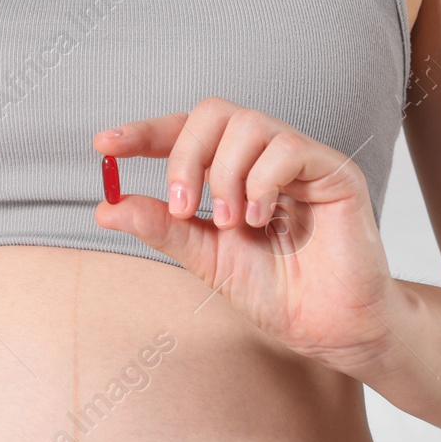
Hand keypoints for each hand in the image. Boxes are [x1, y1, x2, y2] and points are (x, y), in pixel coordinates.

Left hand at [94, 97, 404, 378]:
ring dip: (225, 175)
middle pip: (214, 113)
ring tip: (232, 223)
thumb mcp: (206, 259)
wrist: (327, 328)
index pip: (186, 132)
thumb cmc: (277, 292)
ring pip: (248, 124)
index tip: (106, 145)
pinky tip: (262, 220)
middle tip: (183, 206)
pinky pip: (287, 148)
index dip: (145, 132)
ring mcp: (302, 161)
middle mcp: (266, 158)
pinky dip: (262, 183)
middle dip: (185, 155)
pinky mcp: (335, 172)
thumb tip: (106, 208)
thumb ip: (163, 228)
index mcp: (234, 172)